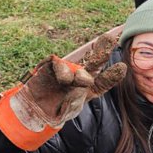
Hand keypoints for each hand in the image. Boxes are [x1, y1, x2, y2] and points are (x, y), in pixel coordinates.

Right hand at [0, 35, 125, 148]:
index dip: (111, 75)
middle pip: (94, 63)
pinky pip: (58, 63)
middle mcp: (79, 78)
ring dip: (78, 72)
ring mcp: (66, 71)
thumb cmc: (53, 114)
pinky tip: (62, 78)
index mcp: (88, 91)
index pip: (102, 82)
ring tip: (72, 82)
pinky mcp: (51, 67)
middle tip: (109, 39)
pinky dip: (61, 69)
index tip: (121, 67)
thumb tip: (81, 78)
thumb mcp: (68, 111)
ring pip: (77, 65)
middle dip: (101, 51)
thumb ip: (77, 97)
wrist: (30, 112)